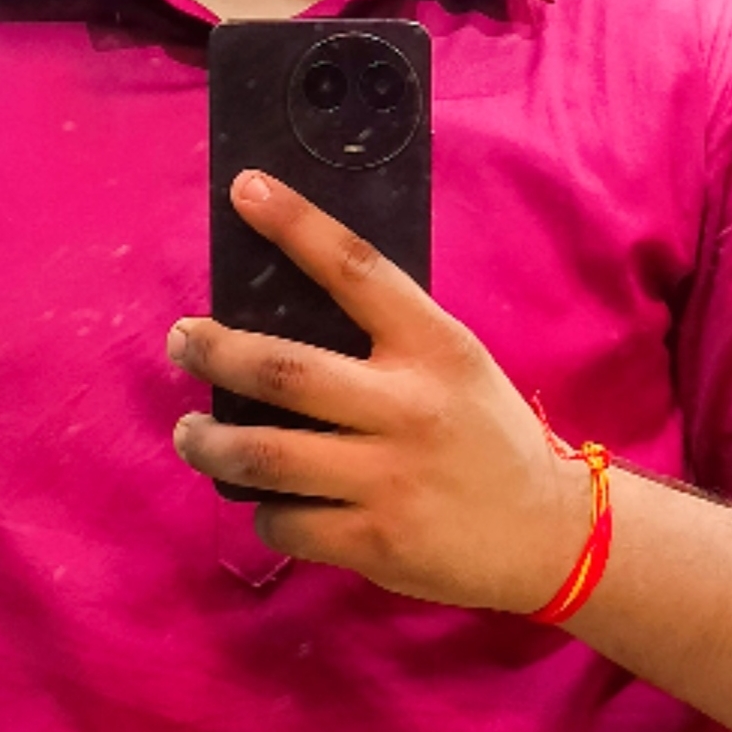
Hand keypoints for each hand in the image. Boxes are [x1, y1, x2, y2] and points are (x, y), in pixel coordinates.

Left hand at [168, 173, 591, 610]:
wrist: (549, 535)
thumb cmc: (490, 440)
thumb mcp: (458, 367)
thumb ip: (390, 342)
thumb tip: (285, 317)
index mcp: (434, 348)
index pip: (356, 269)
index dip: (296, 224)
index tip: (245, 189)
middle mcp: (408, 407)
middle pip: (283, 370)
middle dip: (215, 352)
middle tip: (182, 342)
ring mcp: (388, 478)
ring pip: (265, 455)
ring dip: (210, 443)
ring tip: (191, 433)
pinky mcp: (375, 541)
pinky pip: (286, 522)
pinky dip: (266, 512)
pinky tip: (271, 503)